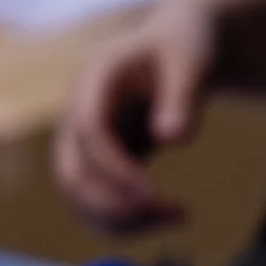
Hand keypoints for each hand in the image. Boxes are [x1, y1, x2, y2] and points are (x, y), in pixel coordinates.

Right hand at [55, 0, 218, 231]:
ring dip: (123, 219)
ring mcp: (82, 138)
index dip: (115, 167)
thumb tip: (171, 139)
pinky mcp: (98, 158)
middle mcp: (77, 111)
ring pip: (80, 194)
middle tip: (175, 214)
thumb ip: (183, 95)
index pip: (90, 130)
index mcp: (95, 79)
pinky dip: (126, 218)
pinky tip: (168, 218)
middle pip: (73, 172)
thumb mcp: (192, 60)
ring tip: (180, 218)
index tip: (152, 195)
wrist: (175, 46)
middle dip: (118, 203)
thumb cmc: (185, 46)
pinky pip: (97, 198)